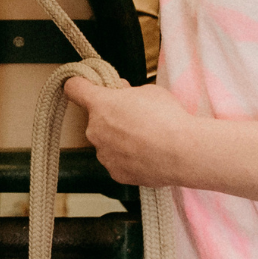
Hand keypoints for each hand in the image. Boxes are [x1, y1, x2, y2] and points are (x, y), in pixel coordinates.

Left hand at [65, 77, 199, 188]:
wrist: (184, 153)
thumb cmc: (168, 118)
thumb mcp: (148, 91)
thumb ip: (127, 91)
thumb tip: (120, 92)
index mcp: (100, 104)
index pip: (74, 88)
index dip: (79, 84)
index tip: (85, 86)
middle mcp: (95, 130)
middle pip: (95, 119)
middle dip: (110, 116)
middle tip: (135, 118)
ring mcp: (104, 154)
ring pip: (106, 142)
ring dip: (119, 139)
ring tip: (146, 140)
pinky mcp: (116, 173)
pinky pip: (117, 161)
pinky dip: (128, 158)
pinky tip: (147, 155)